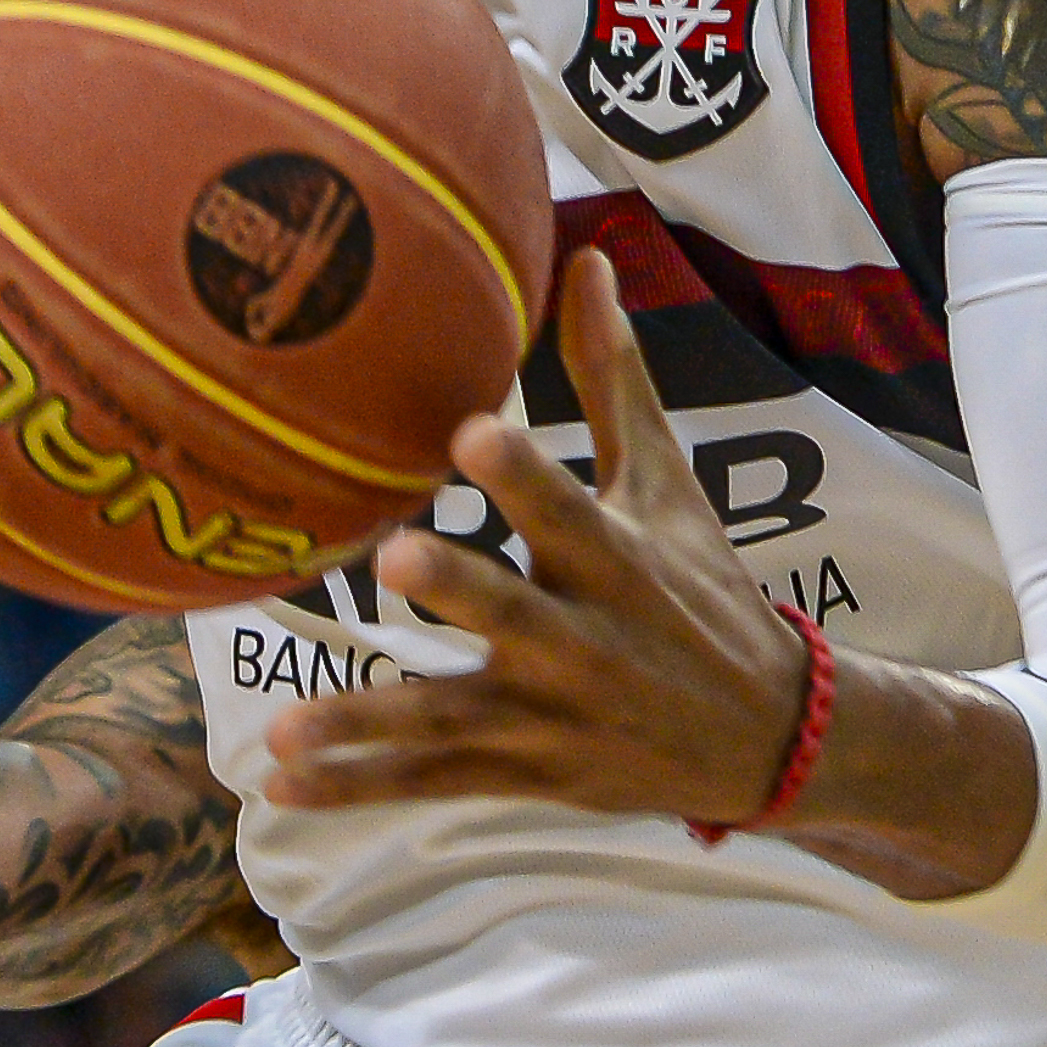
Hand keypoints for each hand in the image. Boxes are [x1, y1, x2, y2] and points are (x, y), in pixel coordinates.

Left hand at [261, 248, 813, 827]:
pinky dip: (359, 789)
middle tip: (395, 553)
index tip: (471, 432)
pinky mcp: (528, 771)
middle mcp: (585, 640)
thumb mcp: (668, 486)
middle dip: (457, 587)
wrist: (765, 736)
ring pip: (452, 719)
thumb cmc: (703, 589)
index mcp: (620, 561)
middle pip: (512, 612)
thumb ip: (613, 380)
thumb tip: (587, 257)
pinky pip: (435, 782)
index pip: (569, 510)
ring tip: (284, 725)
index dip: (524, 475)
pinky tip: (280, 784)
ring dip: (369, 720)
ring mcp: (552, 716)